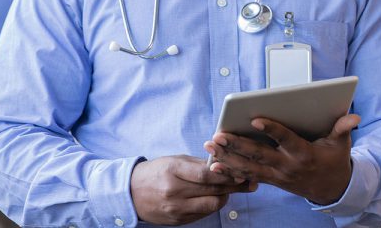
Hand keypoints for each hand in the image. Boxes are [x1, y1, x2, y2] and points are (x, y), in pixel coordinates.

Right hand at [130, 155, 256, 225]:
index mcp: (173, 170)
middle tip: (249, 181)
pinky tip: (218, 197)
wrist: (131, 193)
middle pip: (211, 189)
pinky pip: (203, 214)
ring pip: (211, 205)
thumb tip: (225, 162)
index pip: (205, 174)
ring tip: (233, 189)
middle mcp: (174, 191)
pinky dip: (212, 205)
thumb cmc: (156, 172)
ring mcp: (175, 208)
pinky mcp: (177, 221)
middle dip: (233, 185)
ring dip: (225, 196)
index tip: (242, 171)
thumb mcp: (175, 160)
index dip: (226, 173)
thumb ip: (199, 163)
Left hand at [204, 114, 359, 205]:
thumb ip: (343, 128)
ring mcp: (277, 175)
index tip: (255, 119)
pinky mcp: (271, 180)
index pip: (285, 139)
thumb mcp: (341, 144)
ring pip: (248, 166)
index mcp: (303, 153)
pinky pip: (248, 177)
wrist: (332, 189)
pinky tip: (214, 166)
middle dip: (237, 145)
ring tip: (209, 147)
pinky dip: (230, 172)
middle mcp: (287, 165)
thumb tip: (353, 117)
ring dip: (227, 157)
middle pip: (259, 154)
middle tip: (218, 135)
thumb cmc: (334, 160)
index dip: (271, 129)